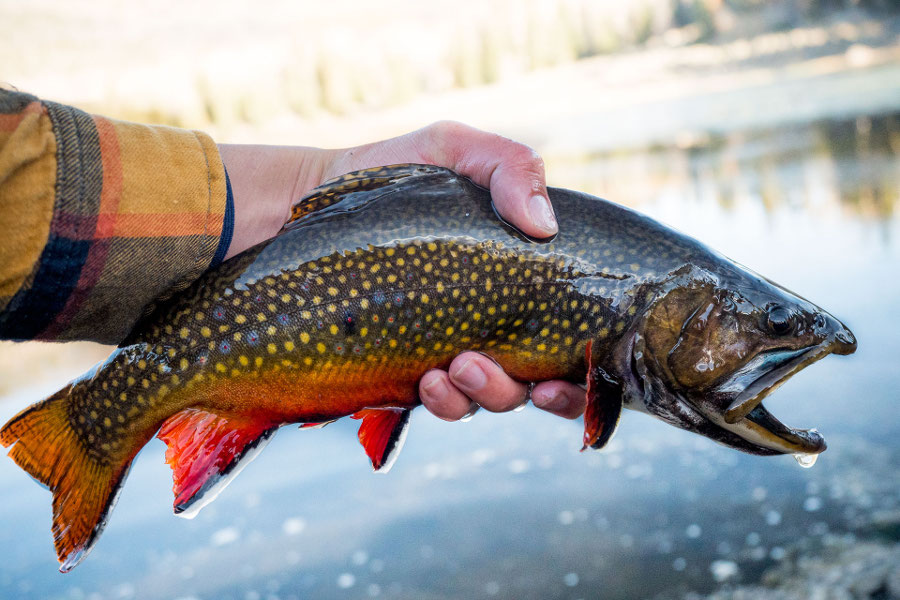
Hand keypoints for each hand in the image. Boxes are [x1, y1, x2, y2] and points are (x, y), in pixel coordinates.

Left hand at [218, 121, 585, 421]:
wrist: (309, 203)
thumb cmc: (392, 174)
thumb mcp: (451, 149)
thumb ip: (509, 165)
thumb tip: (544, 225)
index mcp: (520, 281)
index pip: (573, 336)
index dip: (583, 369)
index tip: (569, 371)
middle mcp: (495, 323)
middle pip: (540, 384)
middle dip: (533, 391)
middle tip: (504, 372)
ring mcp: (452, 350)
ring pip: (491, 398)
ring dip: (485, 394)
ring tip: (457, 367)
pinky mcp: (406, 370)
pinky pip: (440, 402)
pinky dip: (443, 400)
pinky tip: (427, 380)